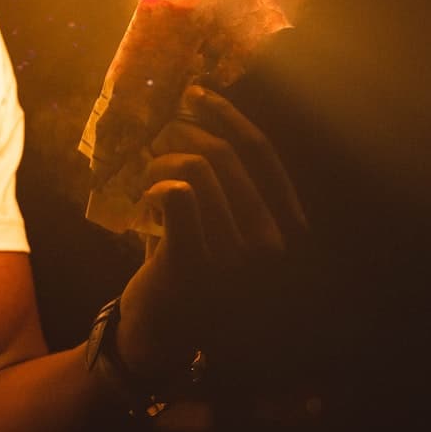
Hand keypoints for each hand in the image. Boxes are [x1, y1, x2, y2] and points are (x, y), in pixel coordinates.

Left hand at [116, 86, 306, 385]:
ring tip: (147, 179)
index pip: (262, 153)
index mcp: (283, 228)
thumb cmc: (187, 271)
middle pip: (224, 155)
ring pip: (196, 167)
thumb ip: (221, 181)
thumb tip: (196, 114)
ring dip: (162, 162)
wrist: (158, 337)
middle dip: (184, 135)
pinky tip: (147, 199)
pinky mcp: (195, 263)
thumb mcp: (217, 225)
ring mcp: (235, 256)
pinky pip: (178, 193)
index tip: (197, 93)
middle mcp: (270, 244)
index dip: (228, 115)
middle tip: (156, 141)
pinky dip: (157, 184)